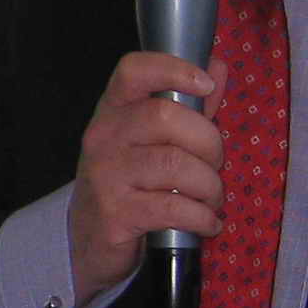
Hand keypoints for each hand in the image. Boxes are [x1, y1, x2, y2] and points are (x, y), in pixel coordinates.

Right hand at [69, 52, 223, 299]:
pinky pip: (173, 207)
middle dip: (208, 144)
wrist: (89, 240)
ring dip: (209, 186)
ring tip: (212, 200)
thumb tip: (217, 67)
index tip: (205, 84)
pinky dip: (202, 217)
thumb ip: (187, 106)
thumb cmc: (129, 184)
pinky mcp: (114, 213)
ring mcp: (105, 174)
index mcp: (113, 111)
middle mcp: (103, 137)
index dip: (173, 69)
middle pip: (165, 117)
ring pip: (175, 164)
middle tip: (214, 167)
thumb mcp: (152, 141)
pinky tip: (207, 223)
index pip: (133, 71)